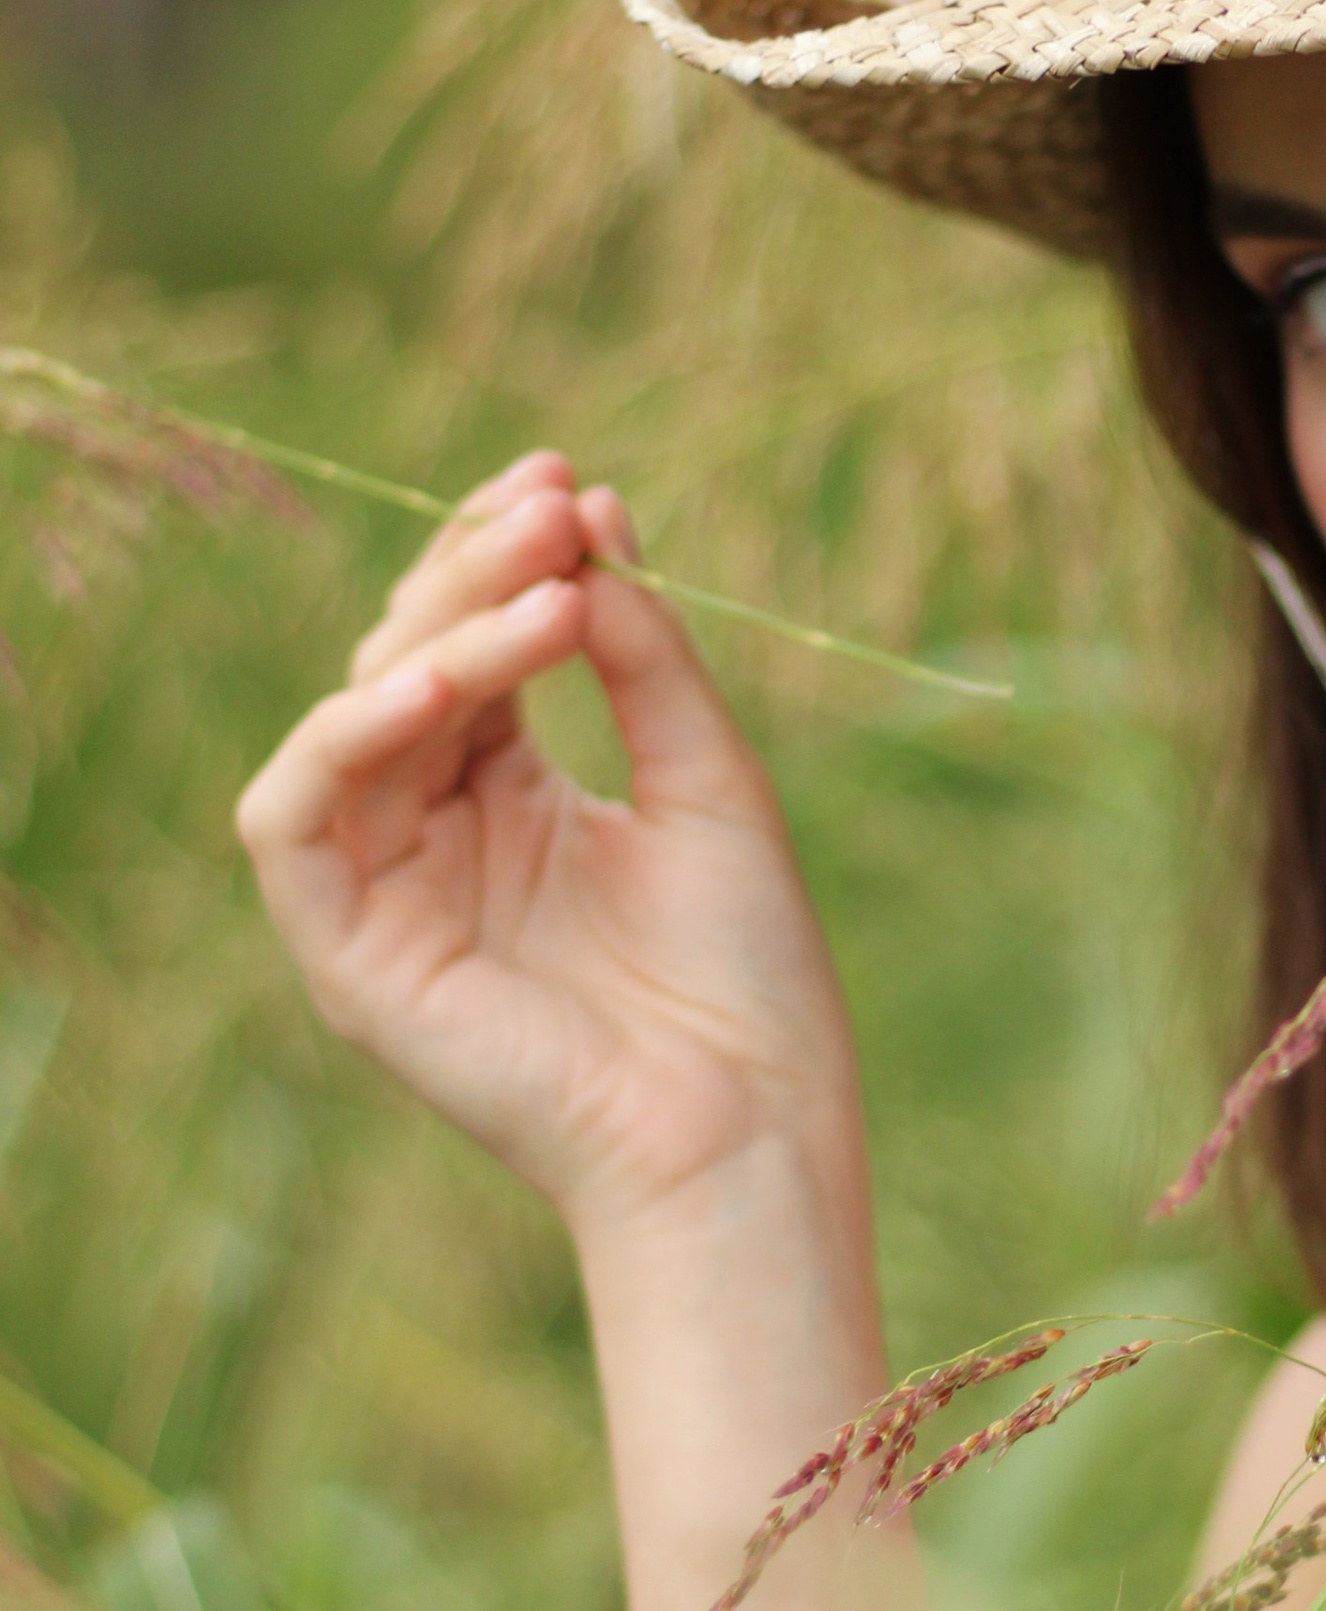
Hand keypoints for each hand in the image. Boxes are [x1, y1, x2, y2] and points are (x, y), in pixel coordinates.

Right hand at [237, 451, 863, 1242]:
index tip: (568, 480)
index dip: (504, 558)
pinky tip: (441, 683)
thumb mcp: (709, 779)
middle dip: (474, 574)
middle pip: (407, 667)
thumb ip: (646, 655)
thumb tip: (592, 512)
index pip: (472, 648)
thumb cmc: (746, 981)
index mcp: (516, 804)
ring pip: (358, 722)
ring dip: (438, 637)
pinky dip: (349, 736)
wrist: (749, 1130)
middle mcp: (438, 842)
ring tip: (543, 591)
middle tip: (553, 508)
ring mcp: (386, 899)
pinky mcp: (347, 958)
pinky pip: (291, 820)